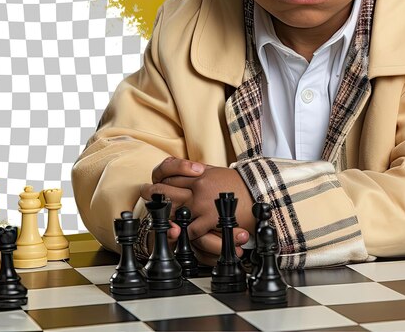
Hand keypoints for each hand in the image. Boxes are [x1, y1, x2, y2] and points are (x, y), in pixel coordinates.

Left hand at [140, 156, 254, 264]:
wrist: (259, 192)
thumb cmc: (239, 184)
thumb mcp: (217, 172)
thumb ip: (199, 173)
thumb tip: (183, 172)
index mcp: (199, 174)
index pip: (170, 175)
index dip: (159, 181)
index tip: (153, 186)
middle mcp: (198, 185)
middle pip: (166, 190)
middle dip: (152, 195)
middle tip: (145, 197)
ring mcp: (203, 201)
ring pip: (174, 210)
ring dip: (165, 217)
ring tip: (159, 221)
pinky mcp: (210, 217)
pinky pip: (190, 228)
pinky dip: (185, 233)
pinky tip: (183, 234)